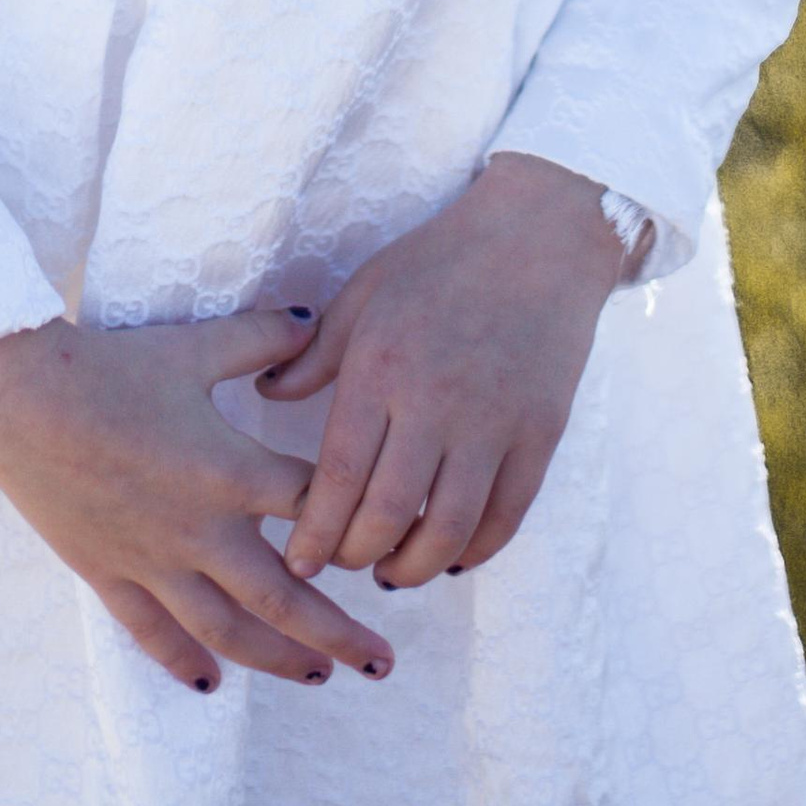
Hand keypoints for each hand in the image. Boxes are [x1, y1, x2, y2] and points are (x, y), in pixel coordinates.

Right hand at [0, 307, 395, 695]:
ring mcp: (154, 561)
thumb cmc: (111, 367)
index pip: (315, 507)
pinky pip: (154, 633)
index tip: (392, 542)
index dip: (358, 521)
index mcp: (231, 471)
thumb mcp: (194, 346)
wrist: (21, 400)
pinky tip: (211, 685)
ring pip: (227, 631)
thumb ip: (258, 339)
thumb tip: (312, 318)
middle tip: (383, 663)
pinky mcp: (109, 574)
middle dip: (338, 634)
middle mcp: (201, 530)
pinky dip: (183, 662)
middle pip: (286, 597)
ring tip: (321, 678)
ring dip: (278, 659)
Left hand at [260, 152, 627, 591]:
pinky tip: (449, 555)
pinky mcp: (540, 433)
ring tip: (391, 570)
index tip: (296, 562)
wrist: (539, 236)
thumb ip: (314, 353)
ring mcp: (494, 421)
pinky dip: (474, 550)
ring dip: (413, 566)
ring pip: (448, 529)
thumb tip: (266, 393)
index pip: (337, 476)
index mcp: (381, 365)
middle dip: (355, 556)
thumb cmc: (439, 261)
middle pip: (388, 515)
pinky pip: (505, 516)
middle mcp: (435, 400)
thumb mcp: (364, 293)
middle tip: (341, 563)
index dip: (313, 532)